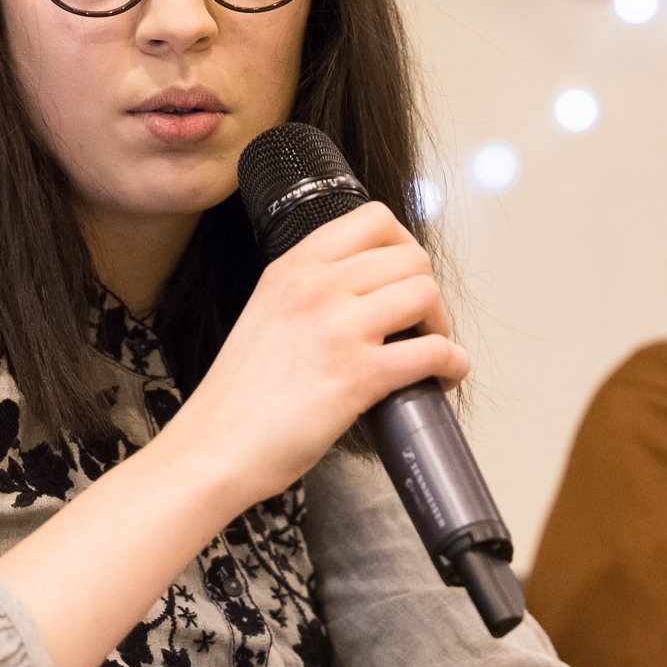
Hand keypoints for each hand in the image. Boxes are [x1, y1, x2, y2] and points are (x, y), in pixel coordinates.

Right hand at [160, 201, 468, 509]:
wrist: (214, 447)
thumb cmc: (238, 398)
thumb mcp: (267, 313)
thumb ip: (310, 292)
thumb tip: (365, 294)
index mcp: (292, 268)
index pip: (373, 219)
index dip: (405, 246)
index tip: (406, 275)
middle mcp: (316, 287)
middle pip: (410, 258)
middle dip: (427, 291)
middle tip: (422, 323)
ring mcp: (338, 327)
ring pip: (426, 294)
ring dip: (442, 324)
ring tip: (430, 349)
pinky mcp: (359, 374)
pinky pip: (433, 351)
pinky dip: (452, 363)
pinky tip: (443, 377)